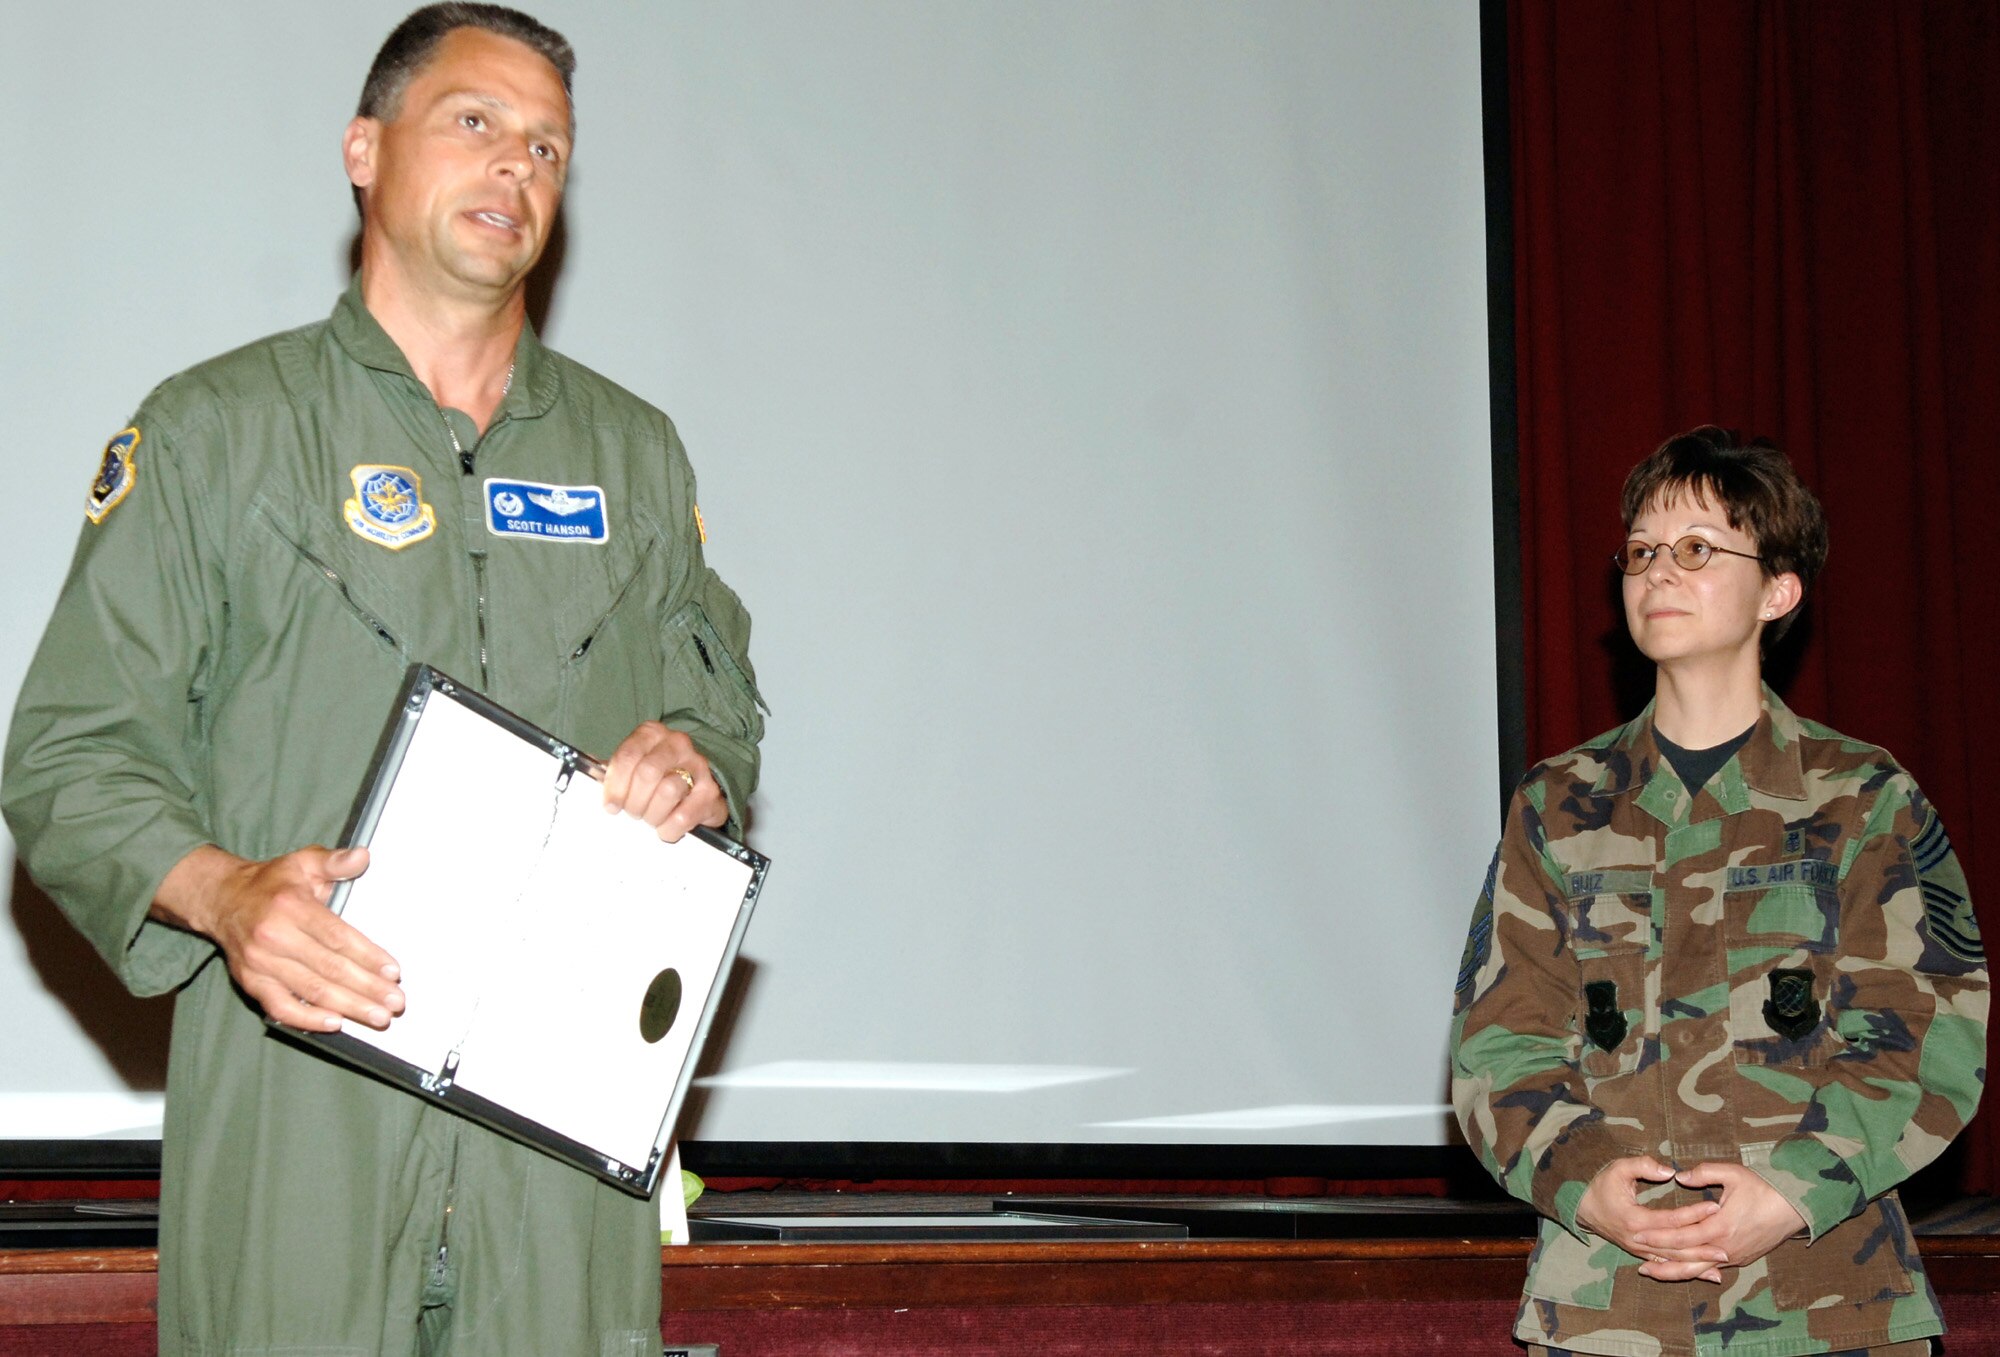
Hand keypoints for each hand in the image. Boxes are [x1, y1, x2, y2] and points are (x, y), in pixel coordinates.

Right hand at [153, 843, 402, 1032]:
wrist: (221, 899)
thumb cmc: (270, 883)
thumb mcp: (302, 862)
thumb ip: (334, 861)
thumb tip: (362, 856)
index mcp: (291, 907)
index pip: (336, 937)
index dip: (367, 956)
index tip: (392, 971)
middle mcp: (273, 937)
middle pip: (328, 969)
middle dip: (365, 988)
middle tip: (394, 1001)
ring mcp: (260, 964)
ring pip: (310, 991)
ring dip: (347, 1007)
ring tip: (376, 1016)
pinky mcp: (251, 982)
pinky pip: (280, 1008)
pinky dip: (307, 1019)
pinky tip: (334, 1024)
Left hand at [599, 721, 727, 841]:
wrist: (695, 793)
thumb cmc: (656, 780)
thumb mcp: (631, 769)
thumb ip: (609, 770)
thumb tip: (587, 769)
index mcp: (652, 733)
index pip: (628, 756)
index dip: (615, 785)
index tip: (610, 806)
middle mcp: (677, 743)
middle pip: (647, 773)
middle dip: (634, 801)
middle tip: (633, 813)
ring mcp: (698, 766)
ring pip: (667, 792)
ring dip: (652, 814)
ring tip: (650, 819)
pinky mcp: (711, 793)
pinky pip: (684, 815)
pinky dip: (669, 828)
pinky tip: (665, 829)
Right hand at [1575, 1155, 1728, 1281]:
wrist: (1582, 1208)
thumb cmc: (1601, 1186)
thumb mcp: (1618, 1169)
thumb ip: (1643, 1166)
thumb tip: (1669, 1172)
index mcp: (1634, 1219)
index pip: (1671, 1219)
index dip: (1694, 1214)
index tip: (1715, 1207)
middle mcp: (1638, 1239)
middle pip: (1676, 1246)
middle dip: (1702, 1247)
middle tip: (1727, 1248)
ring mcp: (1639, 1249)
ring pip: (1673, 1260)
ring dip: (1698, 1262)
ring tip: (1722, 1262)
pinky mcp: (1641, 1253)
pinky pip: (1667, 1264)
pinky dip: (1687, 1269)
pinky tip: (1706, 1273)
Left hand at [1629, 1161, 1807, 1273]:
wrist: (1796, 1207)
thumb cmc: (1764, 1188)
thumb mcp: (1733, 1173)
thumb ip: (1704, 1173)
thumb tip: (1679, 1175)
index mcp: (1720, 1226)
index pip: (1681, 1236)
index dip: (1658, 1237)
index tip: (1637, 1235)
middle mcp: (1726, 1247)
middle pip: (1687, 1261)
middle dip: (1660, 1262)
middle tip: (1637, 1265)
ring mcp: (1735, 1256)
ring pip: (1699, 1270)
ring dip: (1675, 1273)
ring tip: (1652, 1273)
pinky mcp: (1742, 1259)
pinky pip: (1713, 1268)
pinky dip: (1694, 1271)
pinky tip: (1681, 1271)